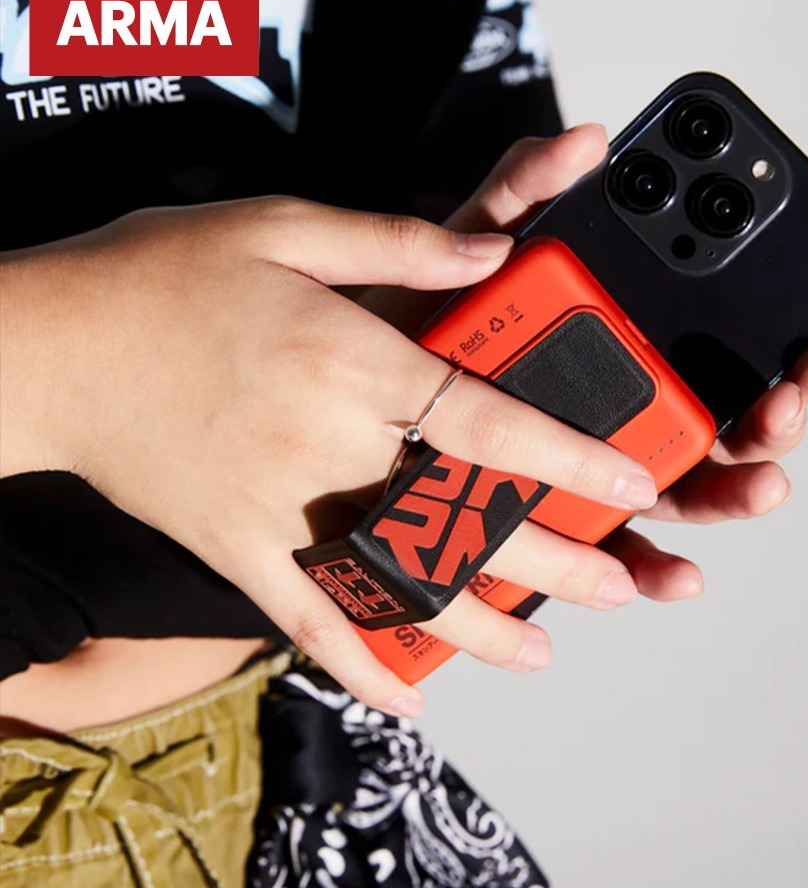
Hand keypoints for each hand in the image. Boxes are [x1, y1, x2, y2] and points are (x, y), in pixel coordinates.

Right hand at [0, 196, 666, 714]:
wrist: (52, 345)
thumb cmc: (162, 275)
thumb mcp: (284, 227)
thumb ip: (401, 243)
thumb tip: (497, 251)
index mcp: (350, 361)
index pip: (484, 423)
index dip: (568, 457)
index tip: (630, 484)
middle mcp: (325, 445)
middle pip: (460, 517)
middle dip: (551, 558)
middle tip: (616, 584)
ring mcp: (278, 509)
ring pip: (398, 586)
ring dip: (478, 627)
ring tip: (540, 651)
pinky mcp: (235, 547)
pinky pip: (306, 621)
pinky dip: (359, 664)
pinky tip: (406, 698)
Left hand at [360, 124, 807, 603]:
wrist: (340, 387)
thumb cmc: (412, 318)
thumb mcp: (467, 251)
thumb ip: (520, 195)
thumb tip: (585, 140)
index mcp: (608, 341)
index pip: (709, 350)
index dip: (771, 352)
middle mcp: (611, 406)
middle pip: (713, 422)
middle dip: (768, 423)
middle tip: (787, 411)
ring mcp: (585, 467)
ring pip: (679, 488)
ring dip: (730, 493)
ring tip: (757, 487)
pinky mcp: (551, 517)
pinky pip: (612, 549)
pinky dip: (651, 566)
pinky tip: (672, 572)